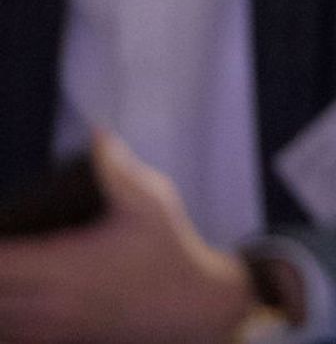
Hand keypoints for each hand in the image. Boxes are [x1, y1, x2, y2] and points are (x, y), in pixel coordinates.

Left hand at [0, 134, 258, 343]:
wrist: (194, 307)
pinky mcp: (63, 340)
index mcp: (65, 263)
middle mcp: (52, 299)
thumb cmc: (170, 251)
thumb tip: (98, 134)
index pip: (2, 261)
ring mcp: (55, 327)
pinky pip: (15, 338)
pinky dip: (7, 323)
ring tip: (7, 274)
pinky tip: (14, 304)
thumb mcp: (152, 201)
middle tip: (3, 252)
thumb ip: (118, 168)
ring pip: (0, 321)